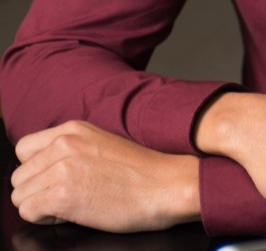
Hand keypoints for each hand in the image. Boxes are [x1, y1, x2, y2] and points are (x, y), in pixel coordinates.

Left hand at [11, 121, 200, 232]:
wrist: (165, 185)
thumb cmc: (140, 171)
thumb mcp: (101, 143)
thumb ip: (71, 148)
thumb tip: (45, 167)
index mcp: (72, 129)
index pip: (24, 150)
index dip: (35, 170)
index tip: (52, 180)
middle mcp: (63, 144)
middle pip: (20, 176)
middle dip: (37, 191)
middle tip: (64, 197)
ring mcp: (62, 168)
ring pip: (20, 195)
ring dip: (40, 206)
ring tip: (69, 205)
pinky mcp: (63, 194)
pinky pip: (28, 211)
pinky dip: (44, 218)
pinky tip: (69, 214)